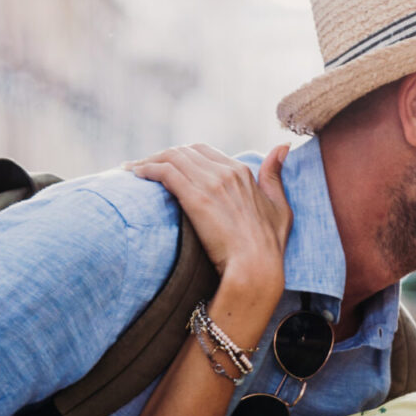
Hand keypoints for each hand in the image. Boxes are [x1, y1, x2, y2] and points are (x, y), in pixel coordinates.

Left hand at [127, 144, 292, 287]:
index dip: (182, 155)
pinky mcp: (196, 198)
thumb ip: (275, 175)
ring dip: (149, 160)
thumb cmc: (270, 246)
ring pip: (172, 157)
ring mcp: (210, 183)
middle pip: (185, 151)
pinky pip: (165, 172)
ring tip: (134, 169)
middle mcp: (226, 172)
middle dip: (162, 155)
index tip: (167, 164)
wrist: (256, 268)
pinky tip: (135, 174)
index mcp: (242, 172)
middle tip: (145, 166)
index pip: (204, 151)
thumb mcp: (280, 207)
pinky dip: (147, 169)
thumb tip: (282, 147)